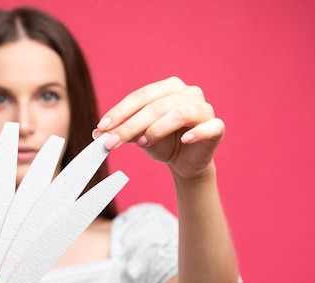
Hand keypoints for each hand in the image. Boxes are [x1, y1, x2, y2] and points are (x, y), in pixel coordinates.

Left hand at [93, 76, 224, 179]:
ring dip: (157, 128)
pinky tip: (184, 139)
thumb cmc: (161, 143)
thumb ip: (121, 132)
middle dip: (131, 125)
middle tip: (112, 142)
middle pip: (156, 106)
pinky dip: (197, 133)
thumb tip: (97, 134)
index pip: (140, 97)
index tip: (102, 128)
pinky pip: (210, 127)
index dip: (120, 112)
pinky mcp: (217, 127)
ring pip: (181, 113)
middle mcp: (188, 93)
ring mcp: (204, 108)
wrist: (184, 162)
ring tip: (142, 143)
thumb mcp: (138, 137)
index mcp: (168, 88)